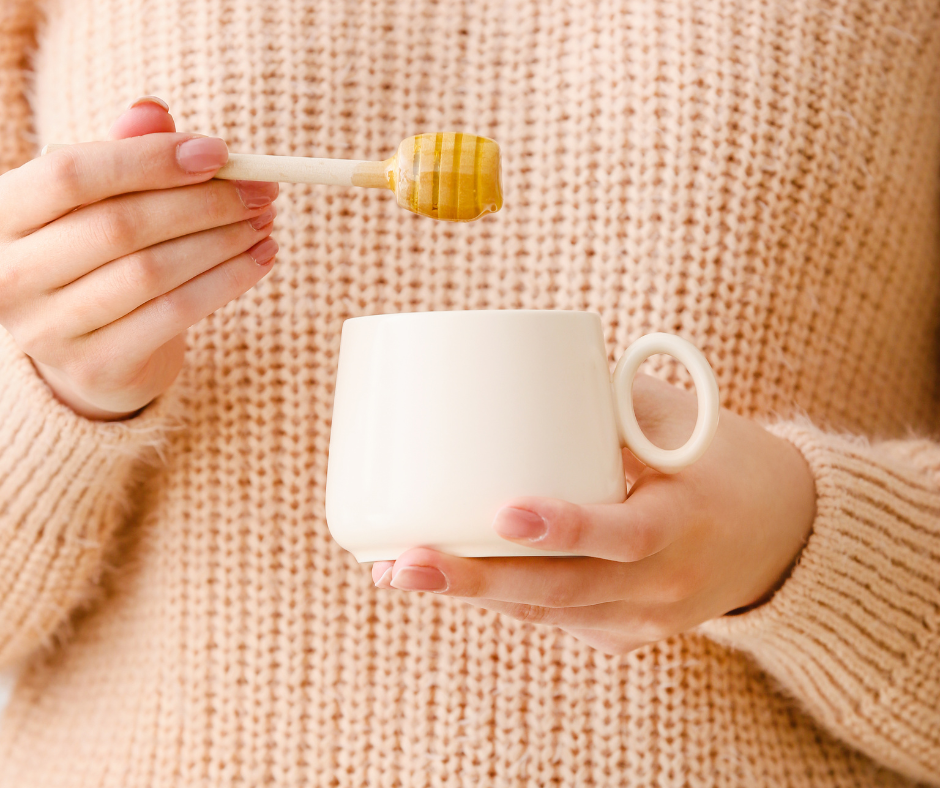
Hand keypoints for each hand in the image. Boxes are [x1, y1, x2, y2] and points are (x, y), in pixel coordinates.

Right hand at [0, 96, 278, 419]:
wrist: (95, 356)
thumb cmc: (97, 260)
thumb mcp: (99, 204)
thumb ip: (121, 155)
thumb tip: (152, 111)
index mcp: (2, 215)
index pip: (70, 174)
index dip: (148, 159)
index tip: (219, 153)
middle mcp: (12, 274)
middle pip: (120, 225)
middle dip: (203, 203)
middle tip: (260, 191)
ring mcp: (49, 328)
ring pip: (153, 271)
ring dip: (223, 242)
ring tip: (264, 222)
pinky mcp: (96, 365)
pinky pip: (175, 313)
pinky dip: (227, 282)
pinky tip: (260, 260)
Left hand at [371, 373, 817, 654]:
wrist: (781, 538)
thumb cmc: (718, 461)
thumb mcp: (683, 421)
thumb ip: (611, 400)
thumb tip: (520, 373)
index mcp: (685, 521)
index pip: (624, 535)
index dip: (565, 527)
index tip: (503, 512)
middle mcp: (665, 584)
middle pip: (563, 593)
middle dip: (477, 581)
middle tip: (404, 563)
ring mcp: (646, 620)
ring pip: (547, 613)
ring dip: (473, 594)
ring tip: (397, 571)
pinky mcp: (626, 635)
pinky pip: (557, 619)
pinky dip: (505, 597)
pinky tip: (452, 576)